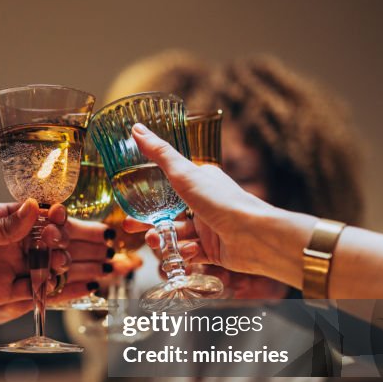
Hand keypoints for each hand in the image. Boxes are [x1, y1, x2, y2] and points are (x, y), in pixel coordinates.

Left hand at [0, 199, 71, 321]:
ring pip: (44, 265)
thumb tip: (34, 208)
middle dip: (63, 240)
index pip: (34, 214)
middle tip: (72, 242)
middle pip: (46, 240)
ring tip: (72, 264)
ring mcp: (7, 267)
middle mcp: (7, 243)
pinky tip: (68, 288)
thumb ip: (0, 227)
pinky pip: (34, 291)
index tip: (61, 216)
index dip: (52, 215)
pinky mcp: (3, 293)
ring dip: (61, 264)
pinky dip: (52, 290)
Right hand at [125, 123, 281, 275]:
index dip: (148, 196)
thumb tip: (136, 129)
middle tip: (132, 228)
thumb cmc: (221, 200)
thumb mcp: (184, 175)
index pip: (169, 188)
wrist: (253, 236)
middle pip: (169, 214)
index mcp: (200, 182)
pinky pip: (190, 253)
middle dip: (149, 223)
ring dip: (164, 239)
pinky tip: (187, 251)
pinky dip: (185, 253)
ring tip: (157, 242)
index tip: (129, 203)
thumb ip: (159, 154)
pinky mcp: (213, 250)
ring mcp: (209, 228)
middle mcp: (205, 204)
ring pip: (177, 235)